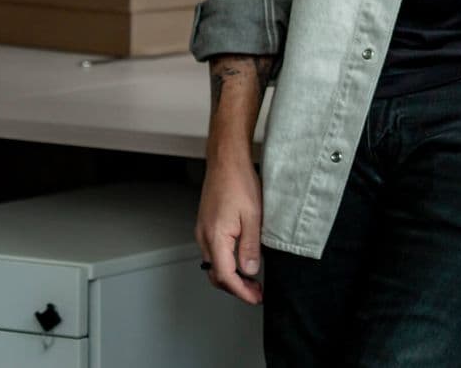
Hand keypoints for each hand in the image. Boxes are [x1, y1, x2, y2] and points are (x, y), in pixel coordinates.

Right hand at [196, 155, 264, 304]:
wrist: (226, 162)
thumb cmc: (239, 183)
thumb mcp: (253, 216)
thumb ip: (250, 246)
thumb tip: (250, 270)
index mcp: (215, 238)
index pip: (225, 275)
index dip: (241, 291)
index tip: (255, 298)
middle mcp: (204, 238)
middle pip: (216, 274)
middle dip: (236, 288)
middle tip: (257, 293)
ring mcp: (203, 232)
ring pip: (214, 264)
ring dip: (231, 277)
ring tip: (252, 281)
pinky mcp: (207, 226)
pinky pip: (215, 252)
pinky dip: (227, 263)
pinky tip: (241, 261)